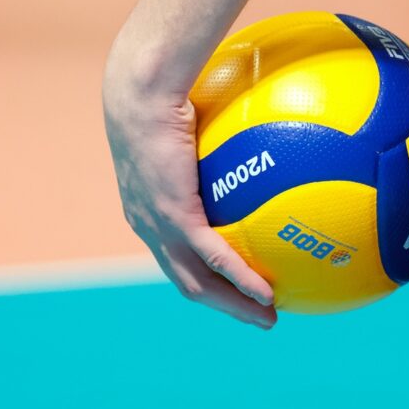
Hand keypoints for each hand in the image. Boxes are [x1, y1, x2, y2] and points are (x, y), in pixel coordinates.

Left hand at [103, 70, 276, 328]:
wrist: (141, 91)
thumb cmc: (165, 93)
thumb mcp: (191, 121)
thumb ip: (218, 135)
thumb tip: (253, 121)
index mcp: (149, 209)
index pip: (175, 255)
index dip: (204, 276)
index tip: (234, 285)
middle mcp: (148, 226)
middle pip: (187, 281)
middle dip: (224, 304)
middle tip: (258, 314)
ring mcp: (158, 225)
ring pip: (197, 282)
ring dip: (233, 304)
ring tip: (267, 317)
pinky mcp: (174, 217)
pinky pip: (214, 257)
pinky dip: (240, 280)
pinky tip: (266, 292)